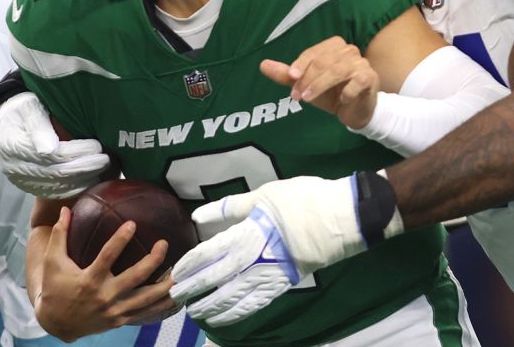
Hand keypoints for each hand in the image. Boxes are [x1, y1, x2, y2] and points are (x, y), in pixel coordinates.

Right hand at [0, 91, 108, 198]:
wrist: (7, 119)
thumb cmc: (23, 109)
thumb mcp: (28, 108)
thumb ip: (39, 128)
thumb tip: (48, 150)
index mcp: (15, 147)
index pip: (53, 155)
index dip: (78, 152)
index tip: (97, 146)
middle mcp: (15, 168)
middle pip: (57, 174)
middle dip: (85, 168)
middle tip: (106, 160)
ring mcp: (21, 181)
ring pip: (57, 187)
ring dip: (82, 181)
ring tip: (102, 171)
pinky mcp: (28, 187)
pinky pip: (54, 193)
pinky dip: (74, 188)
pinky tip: (89, 181)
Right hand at [33, 207, 175, 341]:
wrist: (56, 323)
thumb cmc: (55, 288)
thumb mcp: (53, 262)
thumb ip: (60, 235)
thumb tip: (65, 210)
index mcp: (89, 279)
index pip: (108, 256)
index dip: (120, 239)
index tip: (132, 224)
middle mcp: (104, 296)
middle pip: (135, 277)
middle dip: (153, 260)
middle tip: (164, 243)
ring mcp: (114, 310)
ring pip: (146, 298)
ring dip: (165, 285)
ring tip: (180, 271)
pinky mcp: (120, 320)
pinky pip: (145, 313)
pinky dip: (161, 304)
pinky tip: (175, 294)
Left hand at [170, 175, 362, 326]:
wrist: (339, 219)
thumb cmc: (301, 200)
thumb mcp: (263, 195)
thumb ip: (230, 208)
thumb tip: (198, 215)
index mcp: (245, 233)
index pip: (209, 253)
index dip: (190, 265)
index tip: (176, 272)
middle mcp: (253, 259)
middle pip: (215, 278)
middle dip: (194, 289)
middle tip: (174, 297)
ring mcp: (268, 275)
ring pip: (232, 297)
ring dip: (211, 305)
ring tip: (194, 311)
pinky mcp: (282, 284)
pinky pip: (255, 304)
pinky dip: (236, 313)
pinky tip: (223, 318)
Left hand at [260, 36, 377, 129]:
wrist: (355, 111)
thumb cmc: (331, 93)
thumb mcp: (306, 85)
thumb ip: (287, 75)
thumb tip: (263, 65)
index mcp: (332, 46)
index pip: (313, 52)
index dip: (300, 65)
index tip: (291, 78)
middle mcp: (348, 50)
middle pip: (324, 61)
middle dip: (307, 79)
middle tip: (297, 96)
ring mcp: (361, 63)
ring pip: (338, 70)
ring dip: (320, 85)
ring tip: (308, 98)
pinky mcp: (370, 77)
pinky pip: (358, 80)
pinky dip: (348, 90)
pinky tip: (341, 101)